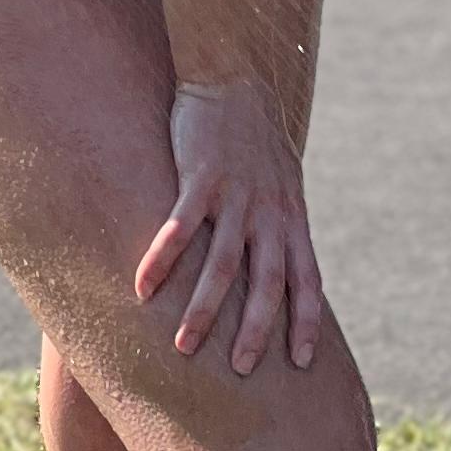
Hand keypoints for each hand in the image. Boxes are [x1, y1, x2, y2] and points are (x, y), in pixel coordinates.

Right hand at [136, 78, 327, 375]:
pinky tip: (143, 288)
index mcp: (291, 220)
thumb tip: (281, 276)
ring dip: (204, 308)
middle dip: (255, 329)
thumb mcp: (283, 187)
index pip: (307, 281)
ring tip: (184, 346)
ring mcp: (236, 196)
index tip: (301, 363)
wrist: (234, 81)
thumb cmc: (255, 143)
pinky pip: (179, 226)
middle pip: (267, 282)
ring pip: (223, 263)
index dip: (306, 322)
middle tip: (238, 369)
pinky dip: (162, 259)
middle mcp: (269, 213)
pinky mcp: (201, 177)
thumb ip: (281, 230)